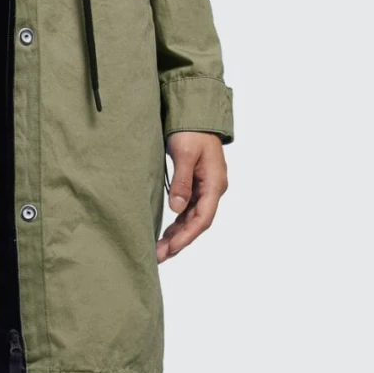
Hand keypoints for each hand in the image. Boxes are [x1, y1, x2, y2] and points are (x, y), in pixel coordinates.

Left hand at [157, 131, 227, 261]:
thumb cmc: (192, 132)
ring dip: (177, 235)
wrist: (196, 116)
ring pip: (192, 219)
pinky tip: (166, 234)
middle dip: (179, 241)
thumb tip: (177, 209)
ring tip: (159, 250)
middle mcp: (213, 190)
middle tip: (159, 256)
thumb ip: (181, 182)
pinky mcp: (196, 186)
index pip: (202, 218)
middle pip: (197, 223)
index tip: (170, 249)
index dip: (186, 236)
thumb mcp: (185, 154)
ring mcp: (205, 189)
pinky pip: (188, 210)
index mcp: (215, 184)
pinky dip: (177, 224)